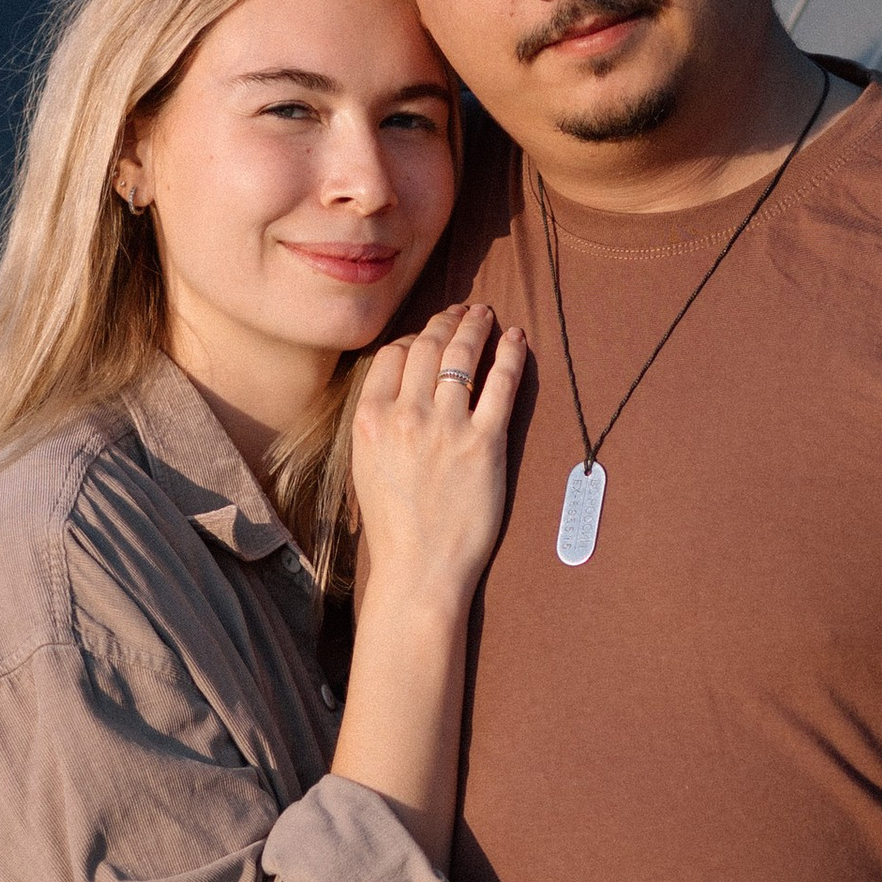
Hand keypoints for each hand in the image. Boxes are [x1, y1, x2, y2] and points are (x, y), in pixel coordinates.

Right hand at [351, 301, 526, 607]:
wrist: (419, 569)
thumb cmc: (394, 525)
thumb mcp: (365, 465)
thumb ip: (377, 422)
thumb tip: (398, 386)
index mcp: (370, 419)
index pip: (392, 355)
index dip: (414, 338)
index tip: (430, 335)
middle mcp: (405, 415)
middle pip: (428, 347)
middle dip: (447, 322)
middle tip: (462, 312)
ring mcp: (447, 427)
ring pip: (463, 356)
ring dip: (476, 327)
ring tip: (486, 315)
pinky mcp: (485, 444)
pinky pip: (501, 385)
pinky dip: (510, 355)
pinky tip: (516, 339)